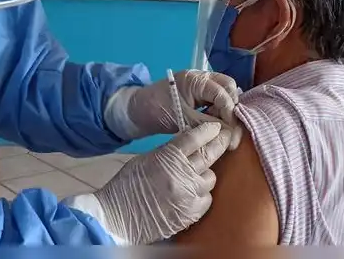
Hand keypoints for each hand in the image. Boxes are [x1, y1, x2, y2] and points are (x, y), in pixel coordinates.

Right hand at [64, 122, 234, 244]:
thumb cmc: (126, 185)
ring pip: (210, 178)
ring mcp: (188, 195)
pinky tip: (193, 193)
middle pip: (209, 154)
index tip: (216, 126)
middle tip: (226, 136)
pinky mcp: (190, 214)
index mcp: (168, 157)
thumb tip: (188, 147)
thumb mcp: (146, 159)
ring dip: (206, 174)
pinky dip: (202, 194)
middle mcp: (182, 174)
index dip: (208, 130)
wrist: (116, 216)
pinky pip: (207, 199)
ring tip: (197, 174)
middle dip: (220, 143)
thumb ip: (169, 153)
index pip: (195, 138)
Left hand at [104, 71, 241, 144]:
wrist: (138, 111)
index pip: (221, 91)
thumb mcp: (180, 118)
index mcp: (194, 79)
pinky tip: (221, 129)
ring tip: (227, 134)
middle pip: (228, 88)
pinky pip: (217, 102)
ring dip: (228, 113)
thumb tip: (228, 131)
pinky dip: (221, 114)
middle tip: (232, 132)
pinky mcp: (201, 97)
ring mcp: (202, 87)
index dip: (229, 110)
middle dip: (233, 109)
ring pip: (225, 95)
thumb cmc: (155, 110)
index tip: (230, 130)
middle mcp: (202, 79)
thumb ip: (204, 123)